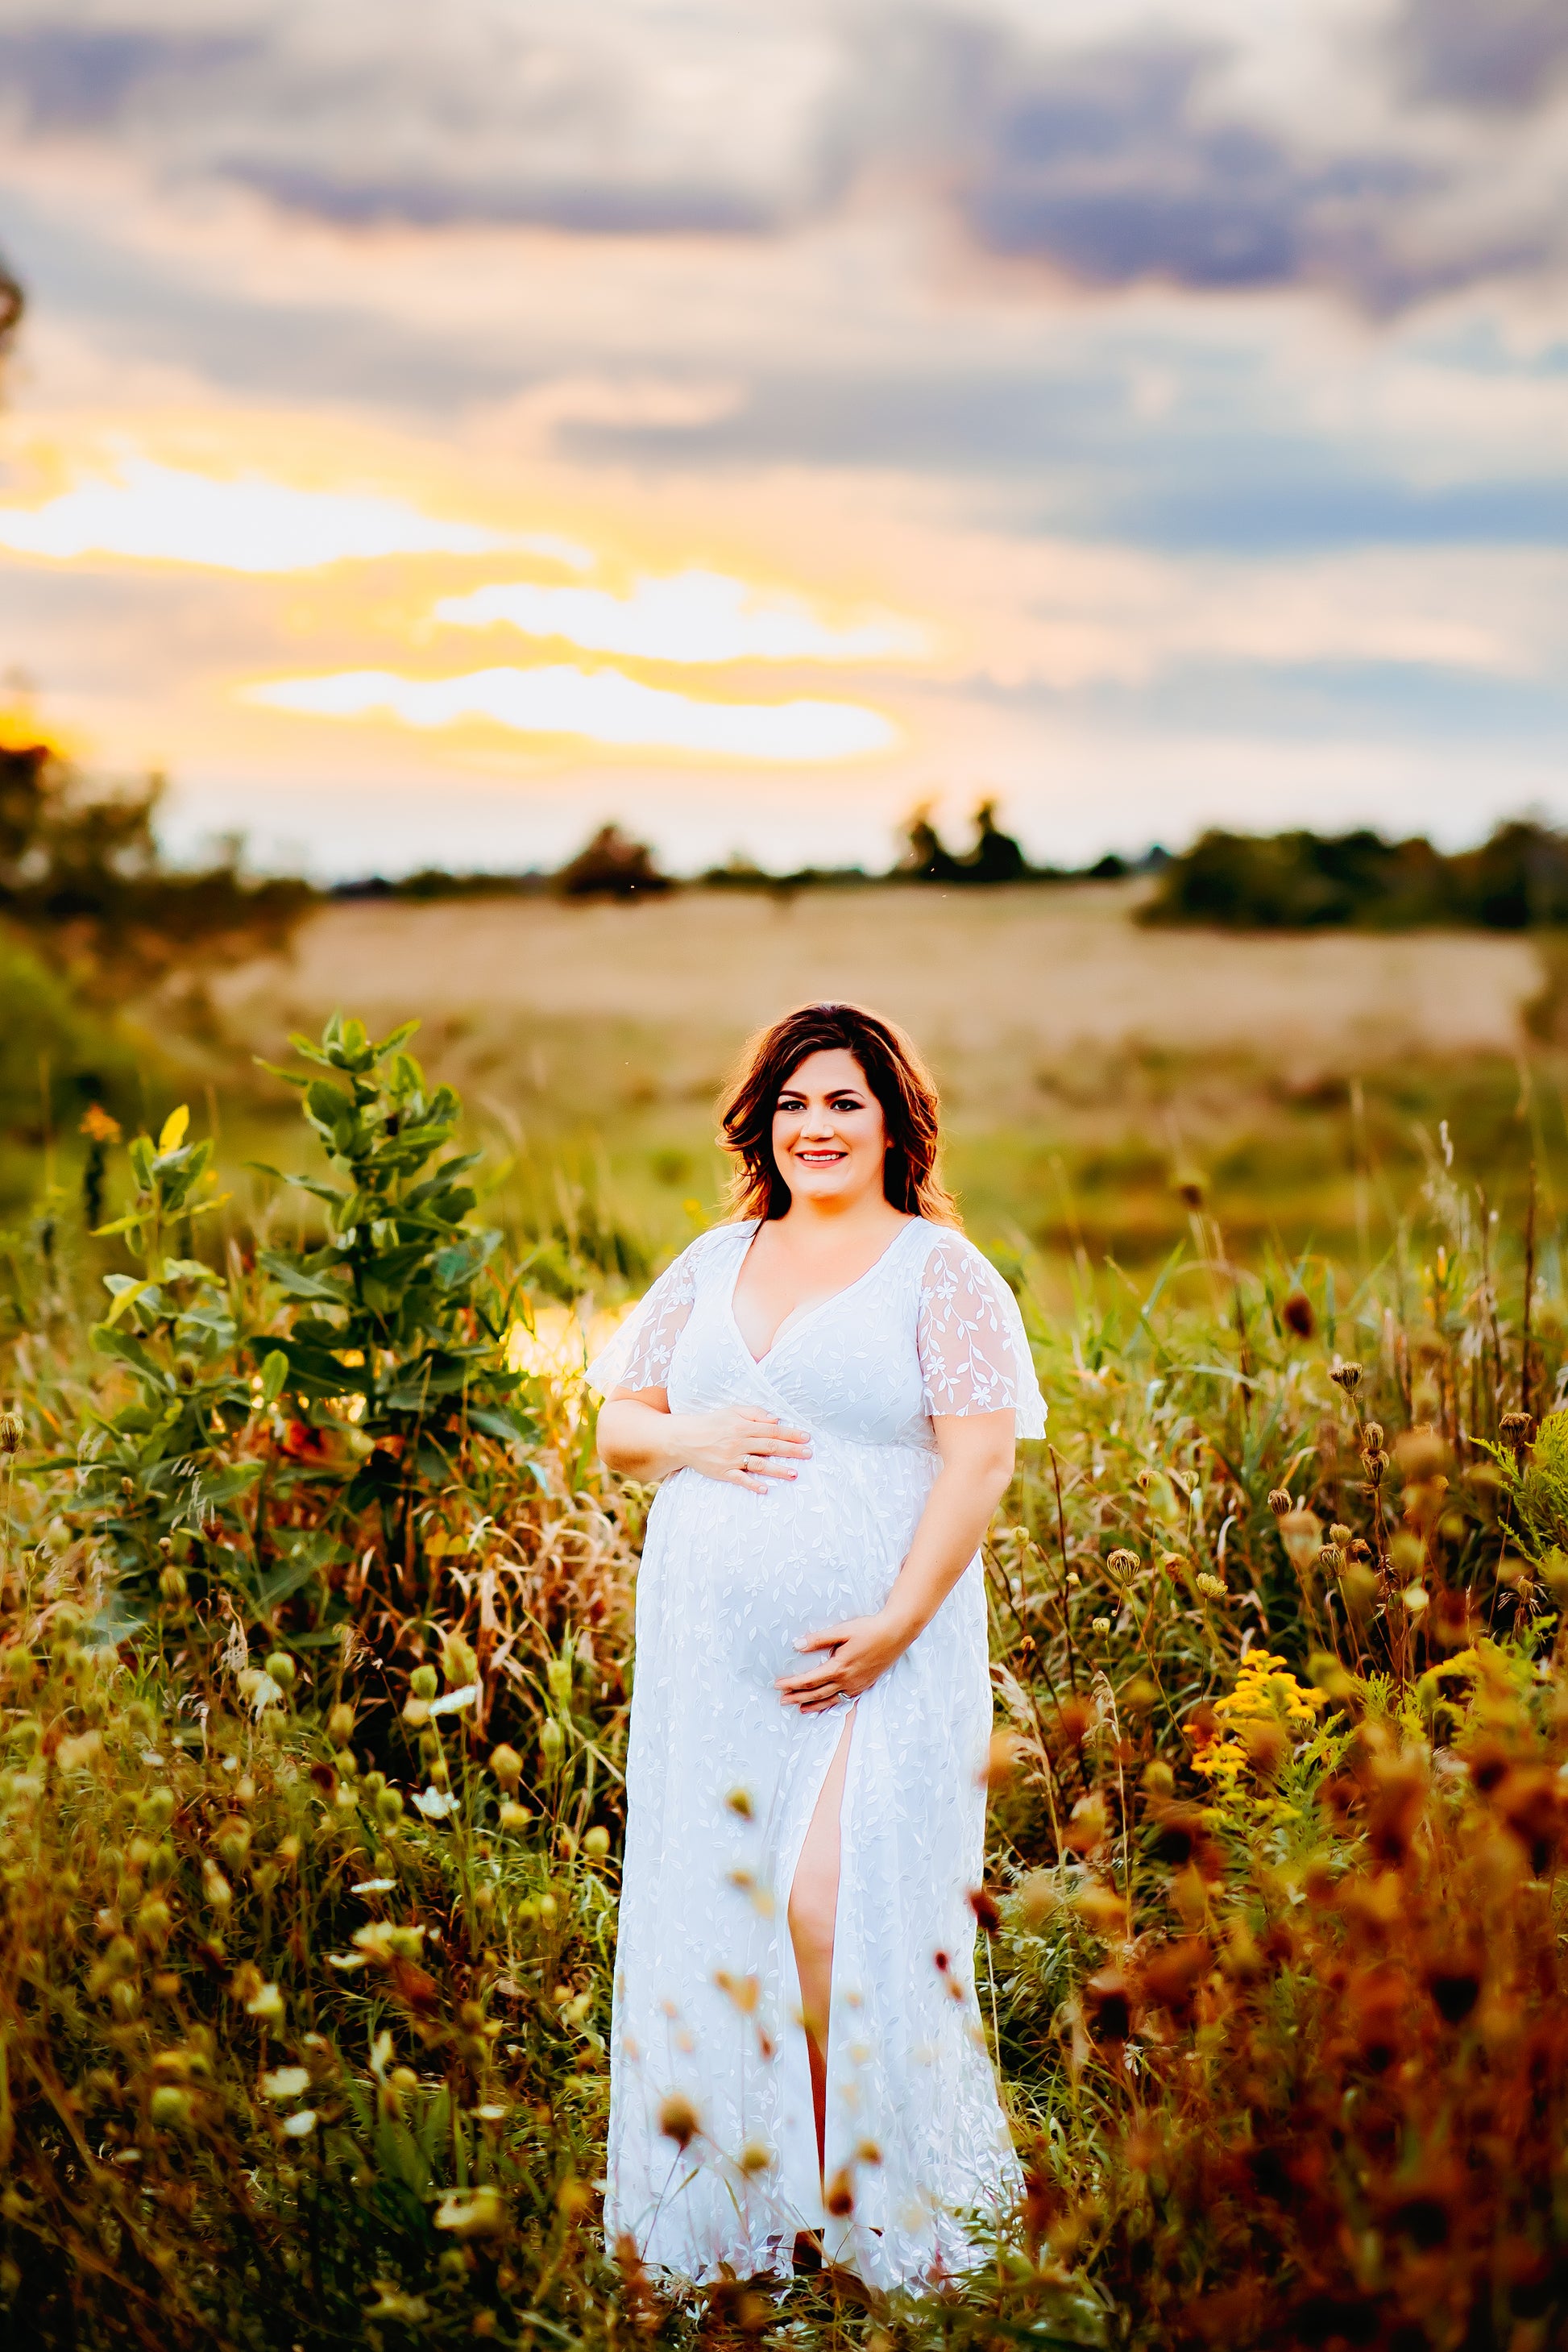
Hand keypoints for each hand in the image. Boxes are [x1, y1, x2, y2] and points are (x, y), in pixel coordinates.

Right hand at [675, 1405, 811, 1492]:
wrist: (685, 1438)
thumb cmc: (712, 1423)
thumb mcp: (733, 1411)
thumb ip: (755, 1413)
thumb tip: (775, 1420)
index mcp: (743, 1426)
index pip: (772, 1431)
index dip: (790, 1434)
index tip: (806, 1438)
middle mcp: (739, 1442)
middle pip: (770, 1447)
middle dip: (791, 1451)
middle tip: (808, 1454)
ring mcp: (731, 1458)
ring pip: (759, 1464)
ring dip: (777, 1470)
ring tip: (794, 1474)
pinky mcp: (723, 1472)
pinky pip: (740, 1479)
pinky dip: (752, 1484)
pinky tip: (765, 1489)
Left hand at [776, 1611, 912, 1712]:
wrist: (897, 1634)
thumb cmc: (869, 1629)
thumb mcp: (843, 1630)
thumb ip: (819, 1639)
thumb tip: (797, 1645)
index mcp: (839, 1667)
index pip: (809, 1680)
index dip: (792, 1684)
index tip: (778, 1685)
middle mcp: (847, 1680)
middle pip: (817, 1693)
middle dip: (798, 1698)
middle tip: (782, 1701)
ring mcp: (857, 1685)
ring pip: (831, 1700)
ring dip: (813, 1705)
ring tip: (800, 1709)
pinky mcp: (865, 1685)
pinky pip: (844, 1700)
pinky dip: (832, 1704)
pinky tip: (827, 1704)